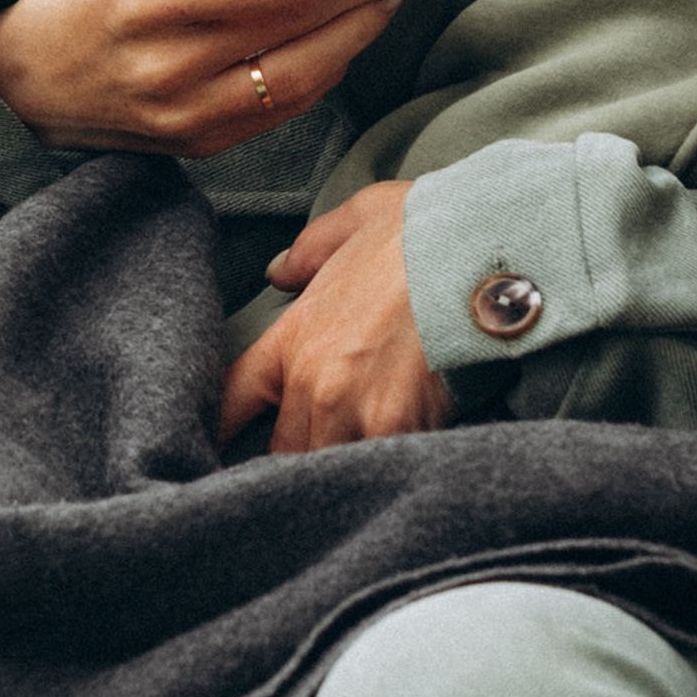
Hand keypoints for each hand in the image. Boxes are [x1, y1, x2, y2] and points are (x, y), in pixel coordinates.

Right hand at [0, 0, 443, 160]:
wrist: (24, 87)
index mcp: (152, 4)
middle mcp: (172, 69)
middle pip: (294, 27)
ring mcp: (190, 117)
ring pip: (302, 78)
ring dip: (360, 32)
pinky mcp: (204, 146)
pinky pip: (284, 109)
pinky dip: (328, 68)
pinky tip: (355, 32)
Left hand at [217, 184, 454, 451]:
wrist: (479, 249)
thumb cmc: (423, 233)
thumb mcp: (353, 221)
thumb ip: (308, 252)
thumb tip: (281, 270)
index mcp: (294, 337)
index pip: (230, 400)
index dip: (219, 432)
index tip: (218, 450)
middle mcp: (315, 384)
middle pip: (281, 452)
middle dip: (296, 457)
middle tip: (315, 454)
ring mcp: (356, 412)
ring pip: (328, 470)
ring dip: (339, 470)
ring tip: (355, 475)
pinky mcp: (402, 429)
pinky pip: (380, 469)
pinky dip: (389, 468)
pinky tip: (401, 461)